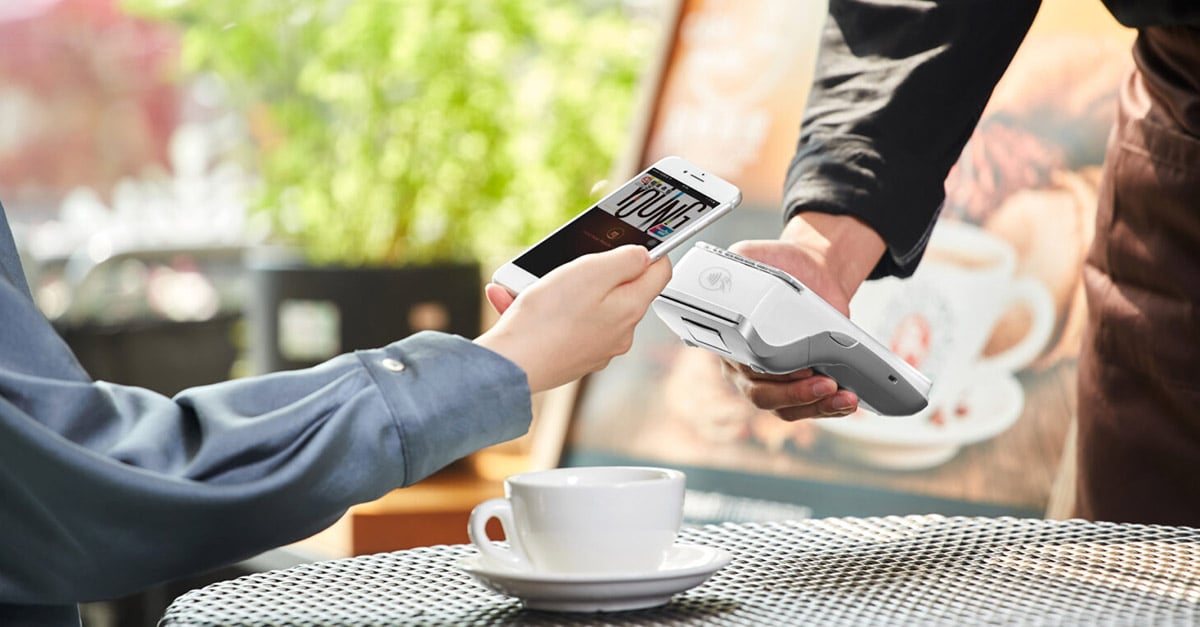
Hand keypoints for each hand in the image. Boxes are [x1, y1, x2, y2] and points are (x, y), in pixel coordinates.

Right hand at [476, 245, 670, 392]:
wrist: (513, 364)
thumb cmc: (548, 320)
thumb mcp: (591, 271)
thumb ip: (625, 259)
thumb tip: (644, 255)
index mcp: (630, 308)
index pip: (659, 273)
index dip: (652, 250)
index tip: (637, 239)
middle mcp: (619, 332)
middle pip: (620, 289)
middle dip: (594, 272)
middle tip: (568, 264)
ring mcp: (596, 347)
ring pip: (585, 305)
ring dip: (560, 289)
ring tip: (531, 285)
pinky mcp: (572, 356)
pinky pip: (563, 323)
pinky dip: (543, 310)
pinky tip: (515, 301)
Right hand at [721, 213, 884, 419]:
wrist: (812, 272)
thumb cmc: (779, 264)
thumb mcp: (752, 254)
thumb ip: (738, 262)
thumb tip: (731, 269)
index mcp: (730, 339)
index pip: (741, 366)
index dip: (765, 373)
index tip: (795, 365)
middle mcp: (744, 366)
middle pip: (762, 395)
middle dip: (795, 394)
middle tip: (825, 383)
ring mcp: (771, 380)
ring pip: (785, 408)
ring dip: (816, 407)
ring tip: (844, 397)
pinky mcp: (798, 385)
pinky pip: (806, 408)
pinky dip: (828, 408)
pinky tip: (848, 401)